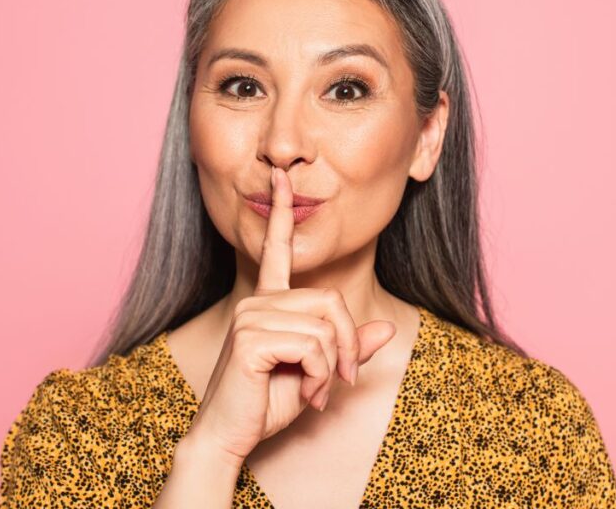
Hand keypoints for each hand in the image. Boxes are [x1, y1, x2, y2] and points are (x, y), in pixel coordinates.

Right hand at [186, 166, 397, 464]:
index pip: (277, 249)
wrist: (229, 437)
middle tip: (338, 380)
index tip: (280, 177)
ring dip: (332, 368)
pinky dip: (321, 377)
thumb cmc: (265, 404)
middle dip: (347, 345)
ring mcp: (251, 316)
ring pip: (326, 327)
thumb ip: (348, 347)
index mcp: (267, 303)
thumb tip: (386, 327)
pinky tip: (305, 394)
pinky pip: (314, 347)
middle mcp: (257, 302)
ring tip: (315, 392)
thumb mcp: (318, 373)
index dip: (283, 213)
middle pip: (331, 301)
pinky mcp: (250, 338)